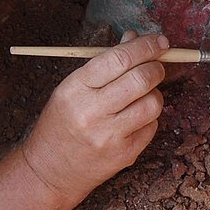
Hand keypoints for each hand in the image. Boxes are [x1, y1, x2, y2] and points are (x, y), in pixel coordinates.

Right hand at [20, 32, 167, 204]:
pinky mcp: (125, 154)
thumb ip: (105, 62)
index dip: (145, 47)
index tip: (160, 42)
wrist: (50, 171)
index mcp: (76, 88)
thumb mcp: (72, 88)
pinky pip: (152, 126)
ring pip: (153, 103)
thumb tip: (136, 38)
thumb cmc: (62, 123)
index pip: (118, 59)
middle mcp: (92, 112)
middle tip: (157, 66)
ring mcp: (109, 136)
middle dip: (157, 67)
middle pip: (141, 79)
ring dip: (155, 93)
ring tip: (142, 95)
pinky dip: (149, 118)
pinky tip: (134, 119)